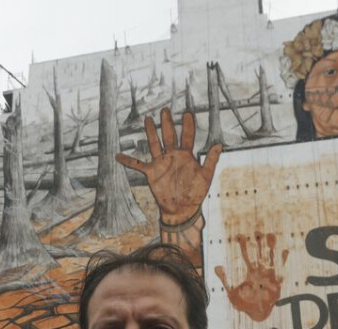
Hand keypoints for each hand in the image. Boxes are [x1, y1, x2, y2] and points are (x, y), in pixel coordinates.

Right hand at [116, 108, 221, 226]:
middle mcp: (173, 156)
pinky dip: (128, 161)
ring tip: (147, 119)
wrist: (182, 210)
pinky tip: (118, 156)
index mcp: (186, 156)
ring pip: (155, 144)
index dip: (188, 125)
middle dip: (167, 123)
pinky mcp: (152, 173)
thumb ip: (211, 160)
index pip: (187, 136)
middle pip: (169, 135)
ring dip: (151, 132)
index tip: (187, 113)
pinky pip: (138, 165)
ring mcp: (161, 163)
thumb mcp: (206, 176)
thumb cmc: (195, 194)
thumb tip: (219, 144)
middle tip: (165, 110)